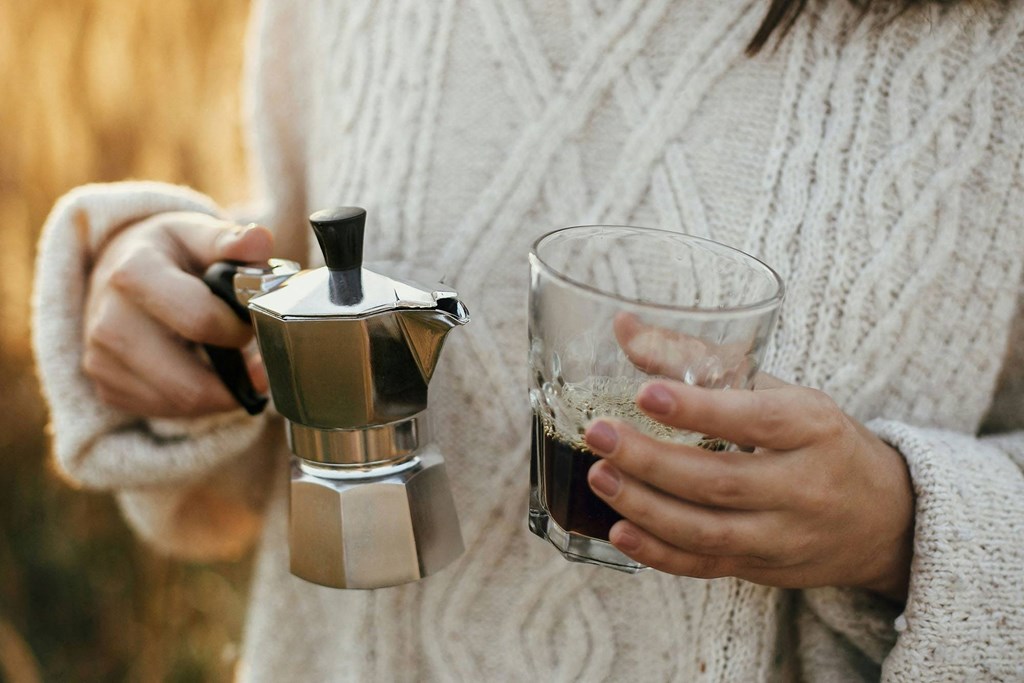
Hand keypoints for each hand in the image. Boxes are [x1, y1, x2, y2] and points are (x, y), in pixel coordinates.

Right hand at [83, 212, 273, 417]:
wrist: (117, 267)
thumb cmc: (168, 253)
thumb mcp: (196, 234)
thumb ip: (230, 241)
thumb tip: (259, 240)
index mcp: (134, 273)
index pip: (201, 321)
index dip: (239, 330)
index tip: (253, 324)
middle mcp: (108, 320)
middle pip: (189, 383)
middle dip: (235, 378)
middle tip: (254, 361)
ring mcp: (101, 359)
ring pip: (181, 404)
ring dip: (219, 393)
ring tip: (231, 364)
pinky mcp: (105, 387)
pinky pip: (165, 411)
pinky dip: (196, 401)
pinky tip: (203, 372)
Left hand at [583, 376, 914, 601]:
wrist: (883, 519)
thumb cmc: (818, 440)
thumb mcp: (778, 391)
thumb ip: (699, 361)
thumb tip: (623, 327)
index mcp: (812, 428)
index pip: (755, 421)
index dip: (699, 410)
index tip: (645, 393)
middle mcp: (803, 486)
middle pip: (721, 481)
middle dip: (651, 460)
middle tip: (598, 434)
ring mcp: (783, 535)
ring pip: (707, 530)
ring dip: (645, 506)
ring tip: (600, 475)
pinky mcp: (762, 568)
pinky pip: (706, 565)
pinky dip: (659, 553)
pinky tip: (619, 531)